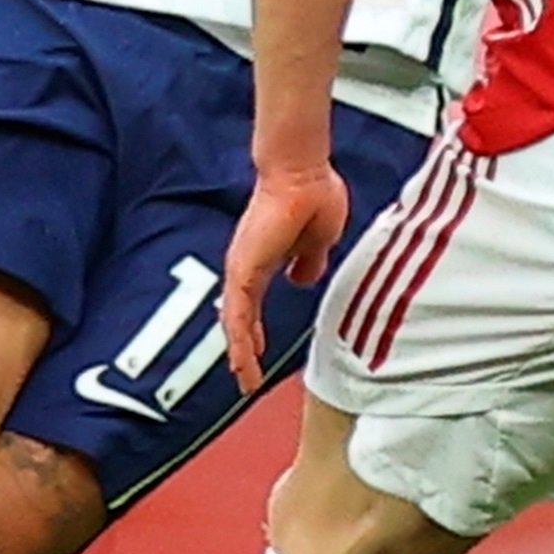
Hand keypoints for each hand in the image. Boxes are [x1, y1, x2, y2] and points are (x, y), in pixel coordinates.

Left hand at [221, 161, 350, 390]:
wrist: (304, 173)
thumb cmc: (313, 194)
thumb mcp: (318, 242)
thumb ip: (307, 262)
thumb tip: (302, 279)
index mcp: (265, 260)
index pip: (254, 305)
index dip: (255, 332)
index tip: (259, 355)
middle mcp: (248, 265)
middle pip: (240, 318)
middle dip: (244, 351)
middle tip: (247, 379)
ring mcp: (243, 266)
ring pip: (236, 321)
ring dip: (241, 353)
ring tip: (246, 380)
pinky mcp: (244, 267)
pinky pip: (239, 311)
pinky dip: (240, 338)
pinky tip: (244, 360)